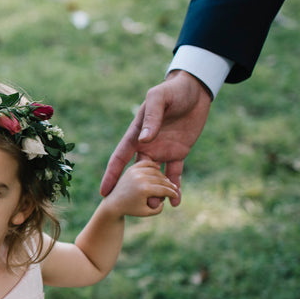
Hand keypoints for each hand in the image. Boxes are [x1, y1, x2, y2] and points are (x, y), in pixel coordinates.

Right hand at [101, 70, 212, 205]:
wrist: (195, 89)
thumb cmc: (172, 90)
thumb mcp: (159, 98)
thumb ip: (151, 118)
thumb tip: (143, 140)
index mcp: (137, 134)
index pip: (120, 157)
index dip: (112, 175)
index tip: (104, 192)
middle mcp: (147, 145)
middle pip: (136, 173)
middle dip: (133, 191)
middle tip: (132, 207)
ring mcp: (162, 150)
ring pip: (155, 177)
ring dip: (155, 192)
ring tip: (157, 209)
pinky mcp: (179, 152)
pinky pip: (175, 173)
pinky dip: (175, 187)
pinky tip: (176, 201)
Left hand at [103, 160, 179, 217]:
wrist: (110, 205)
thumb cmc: (129, 211)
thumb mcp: (145, 213)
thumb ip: (158, 209)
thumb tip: (164, 202)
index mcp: (144, 189)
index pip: (164, 189)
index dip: (172, 193)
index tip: (176, 197)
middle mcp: (140, 178)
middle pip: (160, 179)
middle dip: (168, 185)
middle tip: (174, 190)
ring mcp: (135, 171)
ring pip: (154, 171)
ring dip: (161, 176)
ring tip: (166, 182)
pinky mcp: (132, 168)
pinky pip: (145, 163)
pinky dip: (152, 166)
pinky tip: (157, 170)